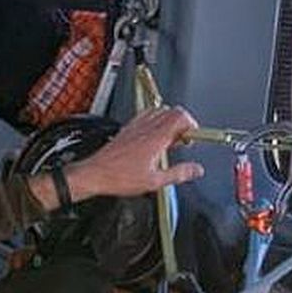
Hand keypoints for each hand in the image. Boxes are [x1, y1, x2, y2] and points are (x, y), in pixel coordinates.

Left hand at [29, 106, 202, 210]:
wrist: (95, 174)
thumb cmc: (118, 177)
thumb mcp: (154, 181)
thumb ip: (178, 174)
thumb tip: (196, 170)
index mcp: (156, 138)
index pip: (181, 117)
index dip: (192, 125)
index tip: (194, 137)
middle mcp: (146, 128)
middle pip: (172, 111)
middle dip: (183, 123)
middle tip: (183, 141)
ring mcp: (136, 126)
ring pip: (159, 111)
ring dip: (169, 121)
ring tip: (169, 140)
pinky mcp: (127, 129)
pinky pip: (146, 116)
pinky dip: (155, 121)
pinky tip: (153, 137)